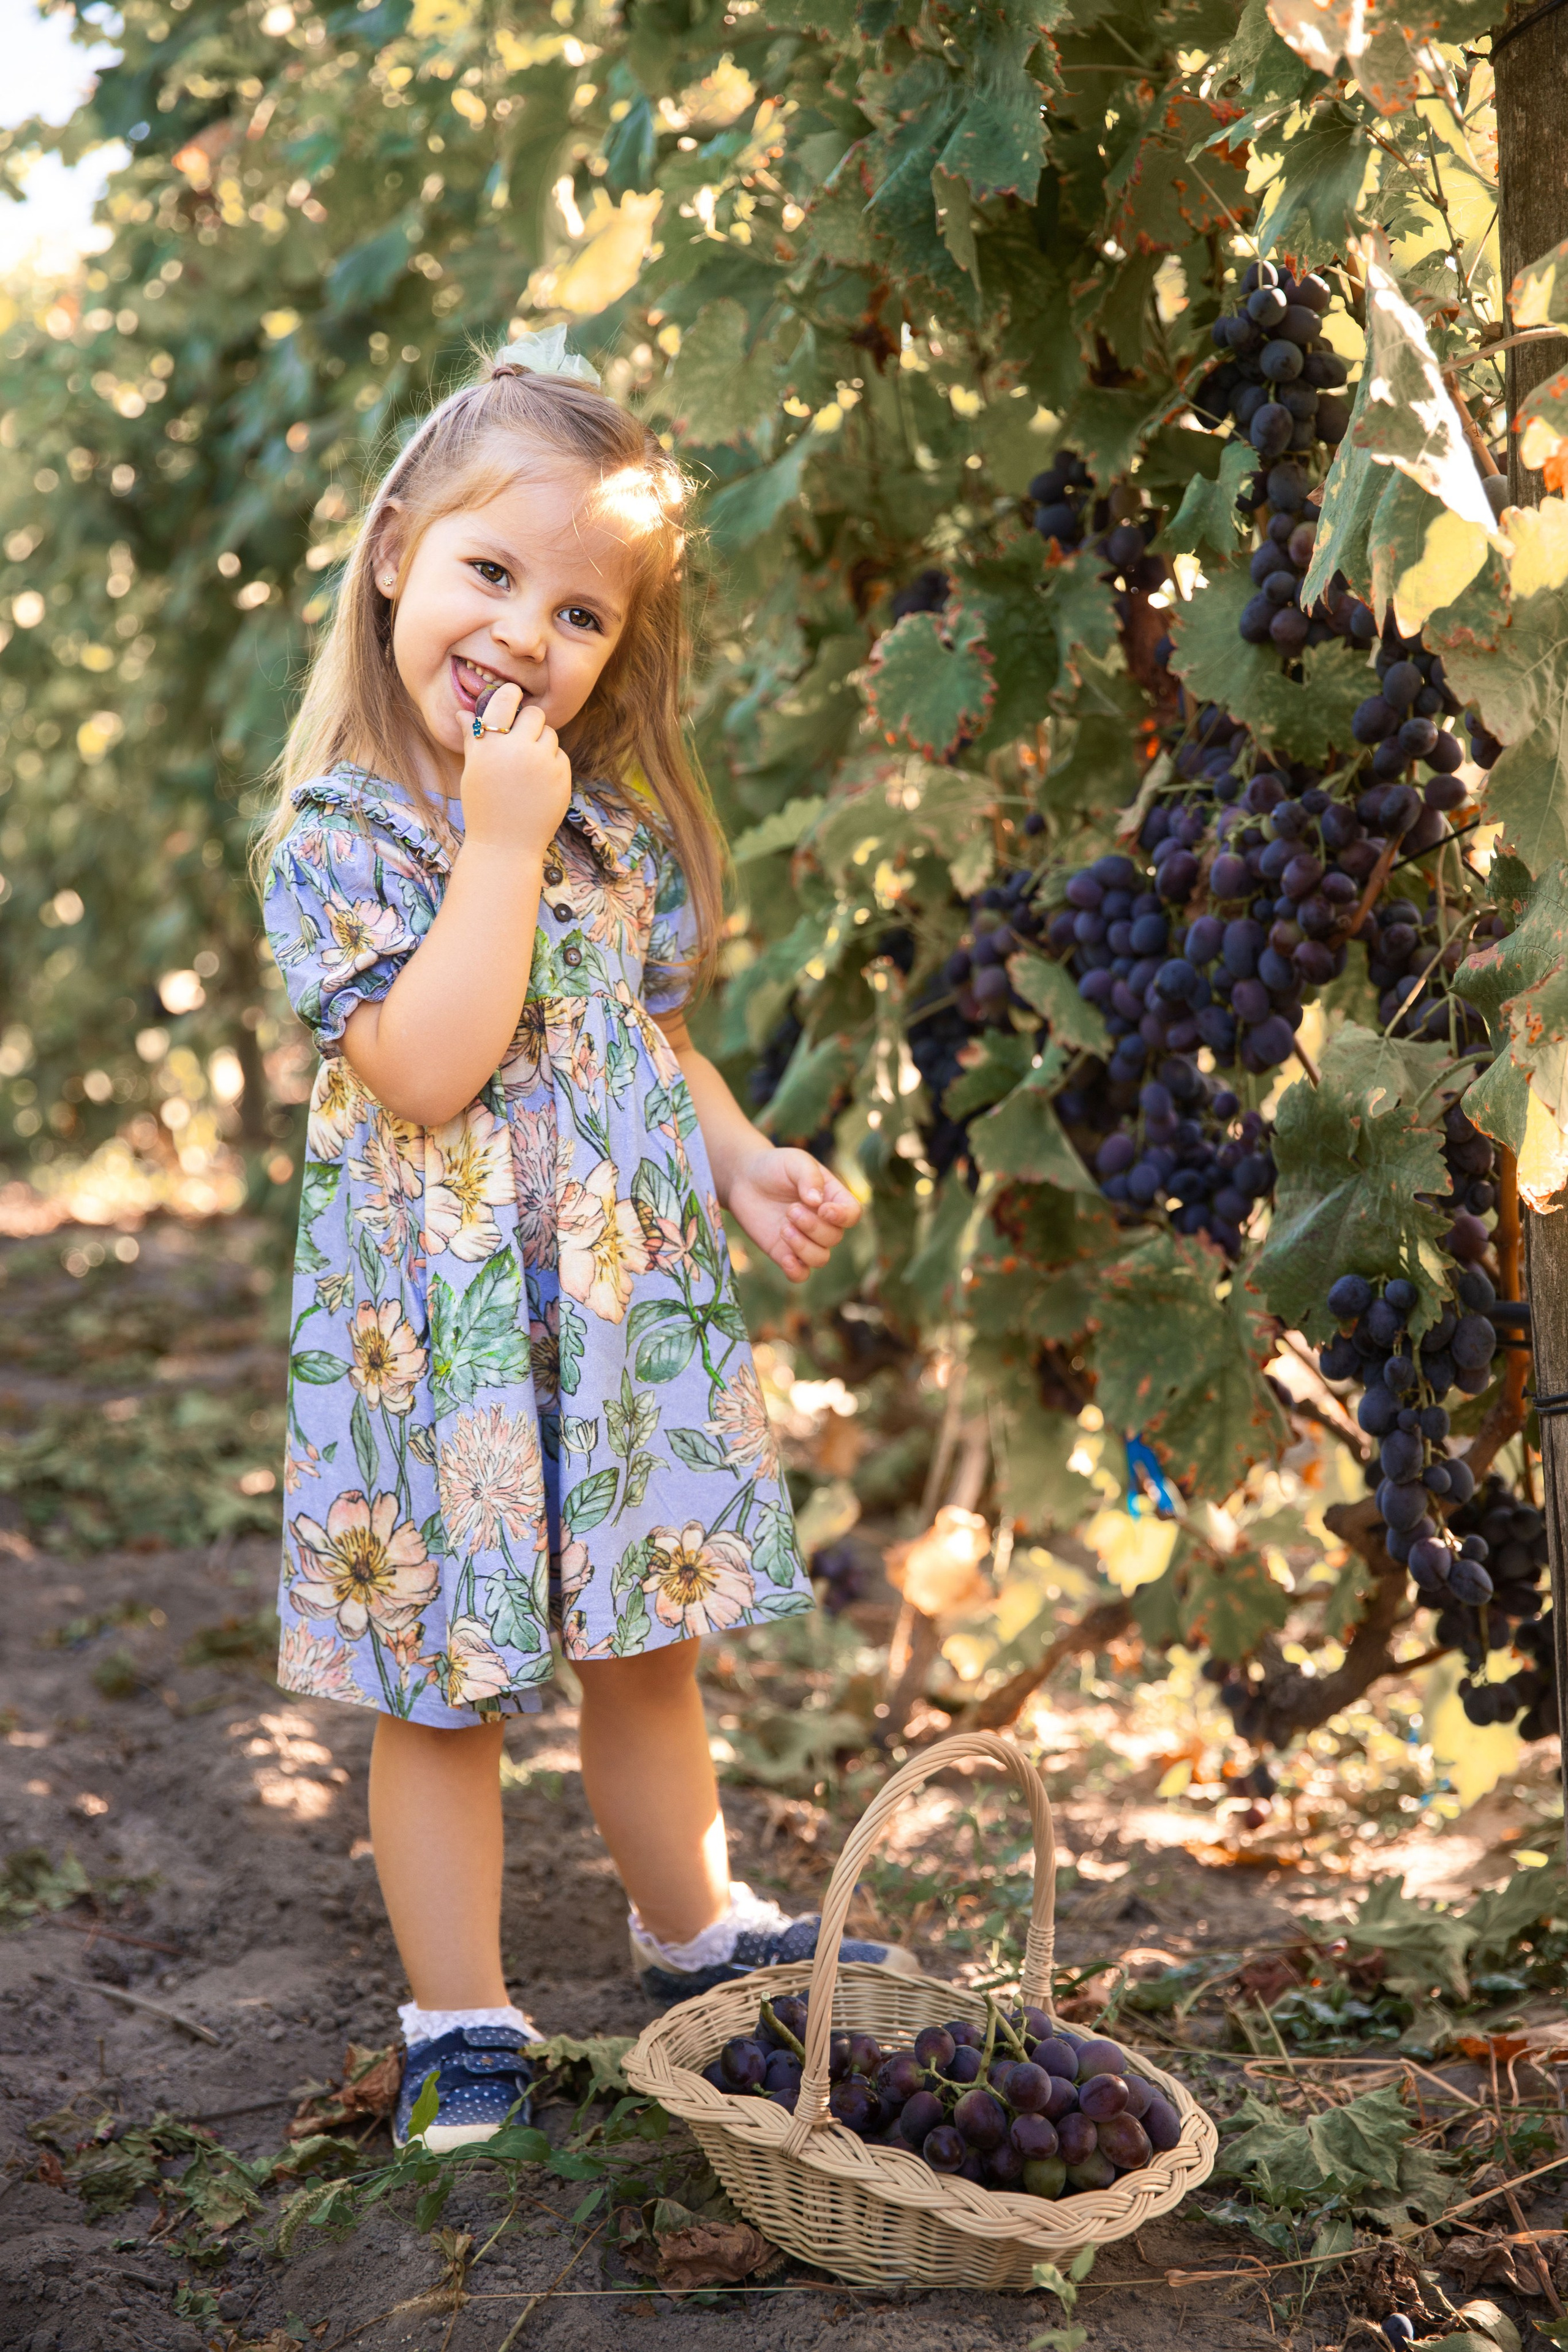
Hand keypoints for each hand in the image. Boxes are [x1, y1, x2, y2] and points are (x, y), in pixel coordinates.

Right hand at [458, 683, 571, 862]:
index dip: (511, 694)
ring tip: (527, 766)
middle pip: (535, 715)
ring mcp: (542, 763)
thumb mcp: (473, 771)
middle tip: (521, 739)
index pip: (505, 700)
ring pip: (551, 735)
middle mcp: (517, 749)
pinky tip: (537, 783)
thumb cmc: (483, 807)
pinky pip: (560, 756)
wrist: (506, 846)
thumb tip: (464, 713)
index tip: (513, 696)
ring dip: (541, 743)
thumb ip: (473, 739)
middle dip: (529, 723)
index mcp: (489, 745)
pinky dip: (551, 764)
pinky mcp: (562, 777)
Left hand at [727, 1146, 860, 1282]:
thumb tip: (817, 1203)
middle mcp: (823, 1222)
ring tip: (783, 1227)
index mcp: (832, 1198)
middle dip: (813, 1227)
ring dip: (803, 1247)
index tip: (823, 1209)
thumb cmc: (774, 1166)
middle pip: (834, 1237)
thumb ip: (809, 1177)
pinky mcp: (785, 1253)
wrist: (744, 1179)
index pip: (852, 1214)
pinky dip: (797, 1271)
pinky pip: (801, 1274)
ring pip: (820, 1258)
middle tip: (790, 1210)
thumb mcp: (795, 1161)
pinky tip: (786, 1259)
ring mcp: (805, 1240)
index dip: (843, 1217)